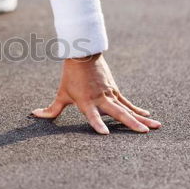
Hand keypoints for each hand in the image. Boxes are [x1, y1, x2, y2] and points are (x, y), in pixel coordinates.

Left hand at [32, 54, 160, 134]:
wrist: (83, 55)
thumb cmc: (70, 77)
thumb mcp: (61, 93)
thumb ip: (51, 109)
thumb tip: (33, 114)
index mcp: (86, 101)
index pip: (92, 116)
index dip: (98, 124)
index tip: (105, 134)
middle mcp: (100, 99)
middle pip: (117, 112)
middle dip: (131, 123)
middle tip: (143, 132)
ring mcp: (110, 94)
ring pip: (127, 108)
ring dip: (141, 118)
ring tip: (155, 126)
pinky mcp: (115, 90)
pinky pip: (128, 102)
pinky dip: (137, 109)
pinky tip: (148, 116)